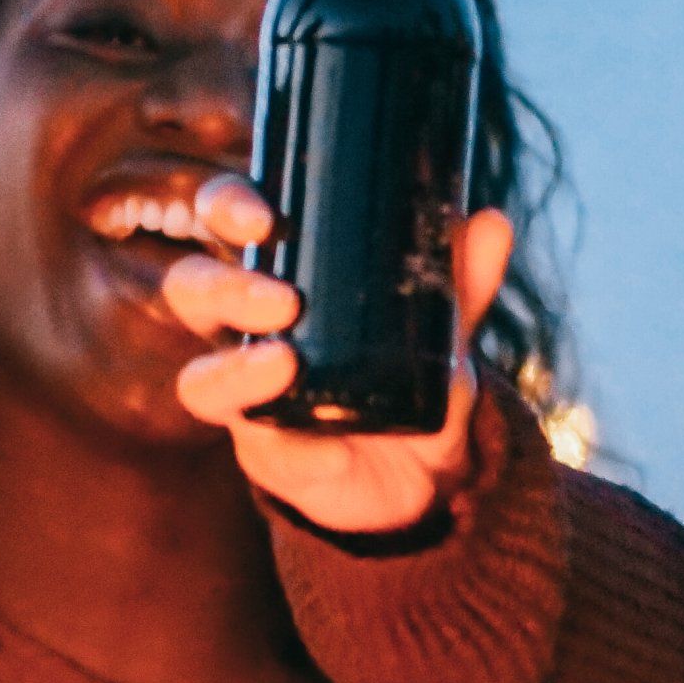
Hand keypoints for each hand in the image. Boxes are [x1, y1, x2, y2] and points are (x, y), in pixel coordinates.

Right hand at [162, 178, 515, 534]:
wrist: (423, 474)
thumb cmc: (410, 375)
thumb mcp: (442, 329)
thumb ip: (461, 282)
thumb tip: (492, 224)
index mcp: (276, 274)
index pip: (223, 221)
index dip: (225, 207)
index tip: (263, 217)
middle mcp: (245, 331)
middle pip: (191, 290)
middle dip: (223, 286)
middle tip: (281, 300)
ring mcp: (247, 398)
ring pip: (200, 380)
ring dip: (235, 371)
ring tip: (284, 364)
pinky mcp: (267, 459)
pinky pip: (262, 454)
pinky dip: (297, 452)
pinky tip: (332, 452)